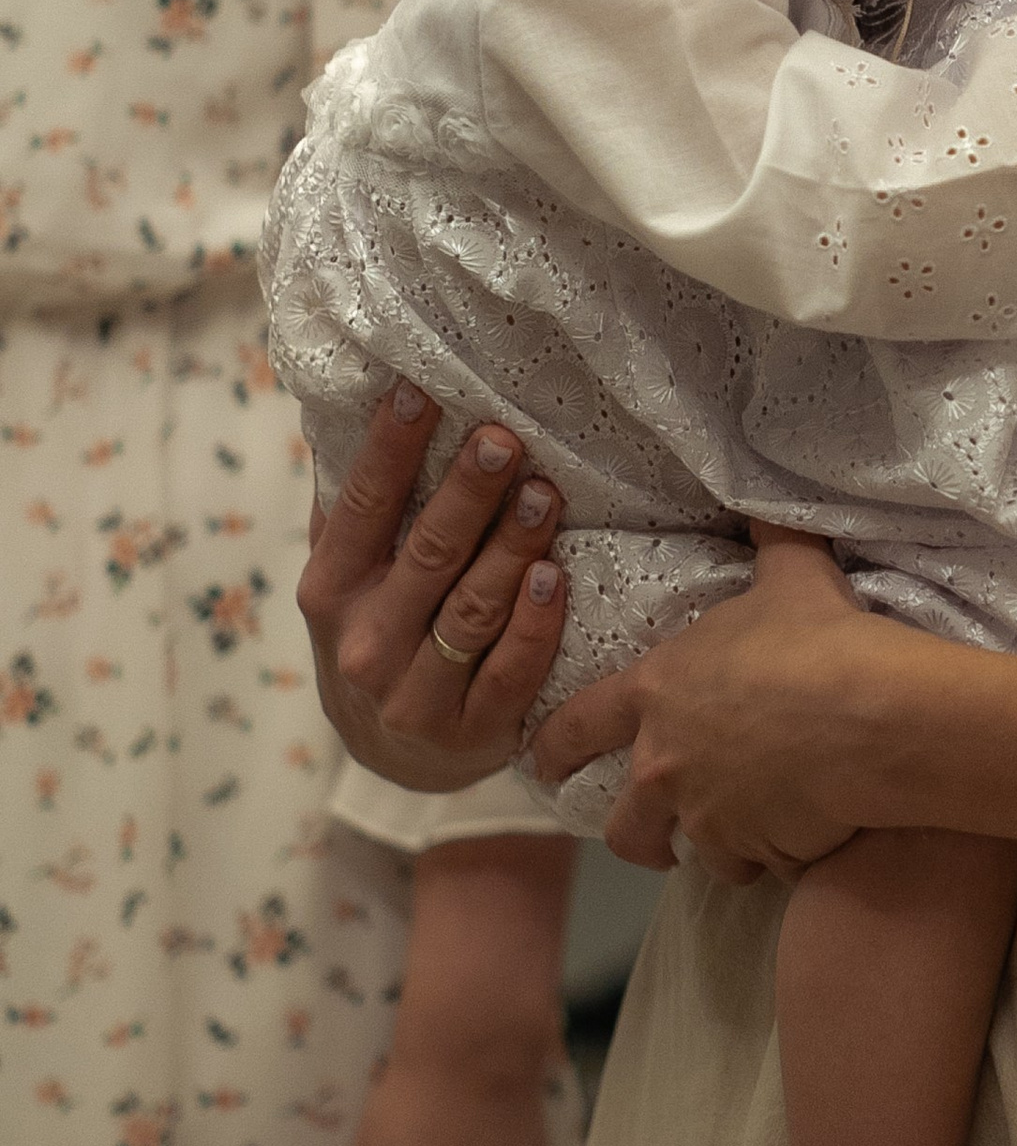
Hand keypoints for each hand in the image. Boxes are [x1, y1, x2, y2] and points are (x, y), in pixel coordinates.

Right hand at [298, 383, 567, 790]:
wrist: (390, 753)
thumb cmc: (375, 630)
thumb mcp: (347, 576)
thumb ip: (353, 504)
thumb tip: (356, 397)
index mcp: (332, 591)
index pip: (360, 509)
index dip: (389, 449)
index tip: (420, 392)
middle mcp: (365, 643)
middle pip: (425, 554)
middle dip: (468, 493)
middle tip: (503, 439)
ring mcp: (414, 694)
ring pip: (471, 611)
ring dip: (512, 548)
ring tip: (545, 494)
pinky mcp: (470, 732)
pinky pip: (510, 672)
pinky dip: (534, 625)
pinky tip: (555, 578)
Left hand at [531, 530, 916, 881]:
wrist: (873, 714)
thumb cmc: (820, 637)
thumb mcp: (792, 576)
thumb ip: (770, 545)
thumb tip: (764, 503)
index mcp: (658, 694)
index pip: (579, 727)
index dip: (553, 747)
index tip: (539, 765)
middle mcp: (666, 766)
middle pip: (624, 826)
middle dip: (635, 836)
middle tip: (652, 838)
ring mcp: (708, 816)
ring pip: (695, 854)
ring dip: (716, 849)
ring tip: (745, 839)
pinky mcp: (756, 851)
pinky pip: (761, 865)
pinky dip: (775, 856)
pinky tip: (803, 836)